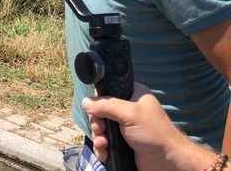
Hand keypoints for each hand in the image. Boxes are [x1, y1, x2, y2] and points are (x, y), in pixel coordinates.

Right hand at [82, 83, 215, 170]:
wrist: (168, 162)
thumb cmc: (154, 133)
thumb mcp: (130, 114)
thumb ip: (106, 106)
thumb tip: (85, 102)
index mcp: (132, 95)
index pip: (108, 91)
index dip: (98, 101)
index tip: (96, 111)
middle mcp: (127, 110)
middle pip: (100, 112)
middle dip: (97, 123)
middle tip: (101, 130)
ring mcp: (124, 127)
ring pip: (100, 128)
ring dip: (98, 137)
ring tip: (103, 145)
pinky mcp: (121, 143)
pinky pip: (104, 142)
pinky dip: (101, 148)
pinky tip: (104, 152)